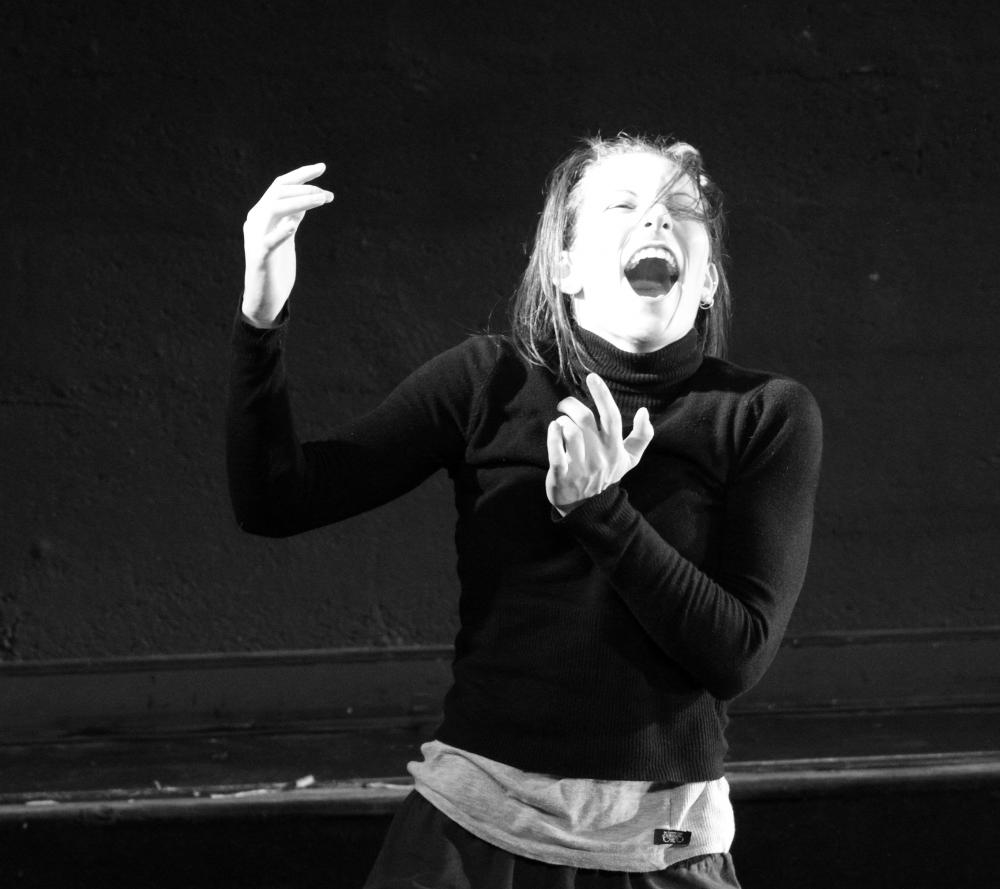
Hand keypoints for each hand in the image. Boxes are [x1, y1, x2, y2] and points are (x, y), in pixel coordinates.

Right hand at [241, 163, 333, 326]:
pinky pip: (268, 242)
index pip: (279, 186)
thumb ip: (292, 218)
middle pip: (278, 193)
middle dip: (305, 189)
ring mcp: (256, 238)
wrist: (264, 297)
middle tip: (328, 195)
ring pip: (274, 209)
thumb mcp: (286, 237)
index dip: (300, 175)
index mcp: (262, 214)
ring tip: (322, 200)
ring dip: (300, 202)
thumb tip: (305, 202)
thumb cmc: (277, 266)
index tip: (322, 167)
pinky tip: (293, 225)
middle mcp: (256, 221)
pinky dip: (281, 232)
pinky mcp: (260, 258)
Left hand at [545, 374, 653, 514]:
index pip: (611, 417)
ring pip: (571, 432)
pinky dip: (553, 435)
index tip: (592, 377)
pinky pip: (556, 452)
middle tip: (565, 405)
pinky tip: (553, 428)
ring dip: (563, 421)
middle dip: (572, 405)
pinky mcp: (562, 475)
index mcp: (615, 448)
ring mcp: (581, 467)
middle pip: (585, 420)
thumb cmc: (607, 475)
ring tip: (561, 423)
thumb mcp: (629, 459)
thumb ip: (642, 436)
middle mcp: (599, 457)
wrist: (588, 508)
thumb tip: (645, 412)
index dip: (602, 395)